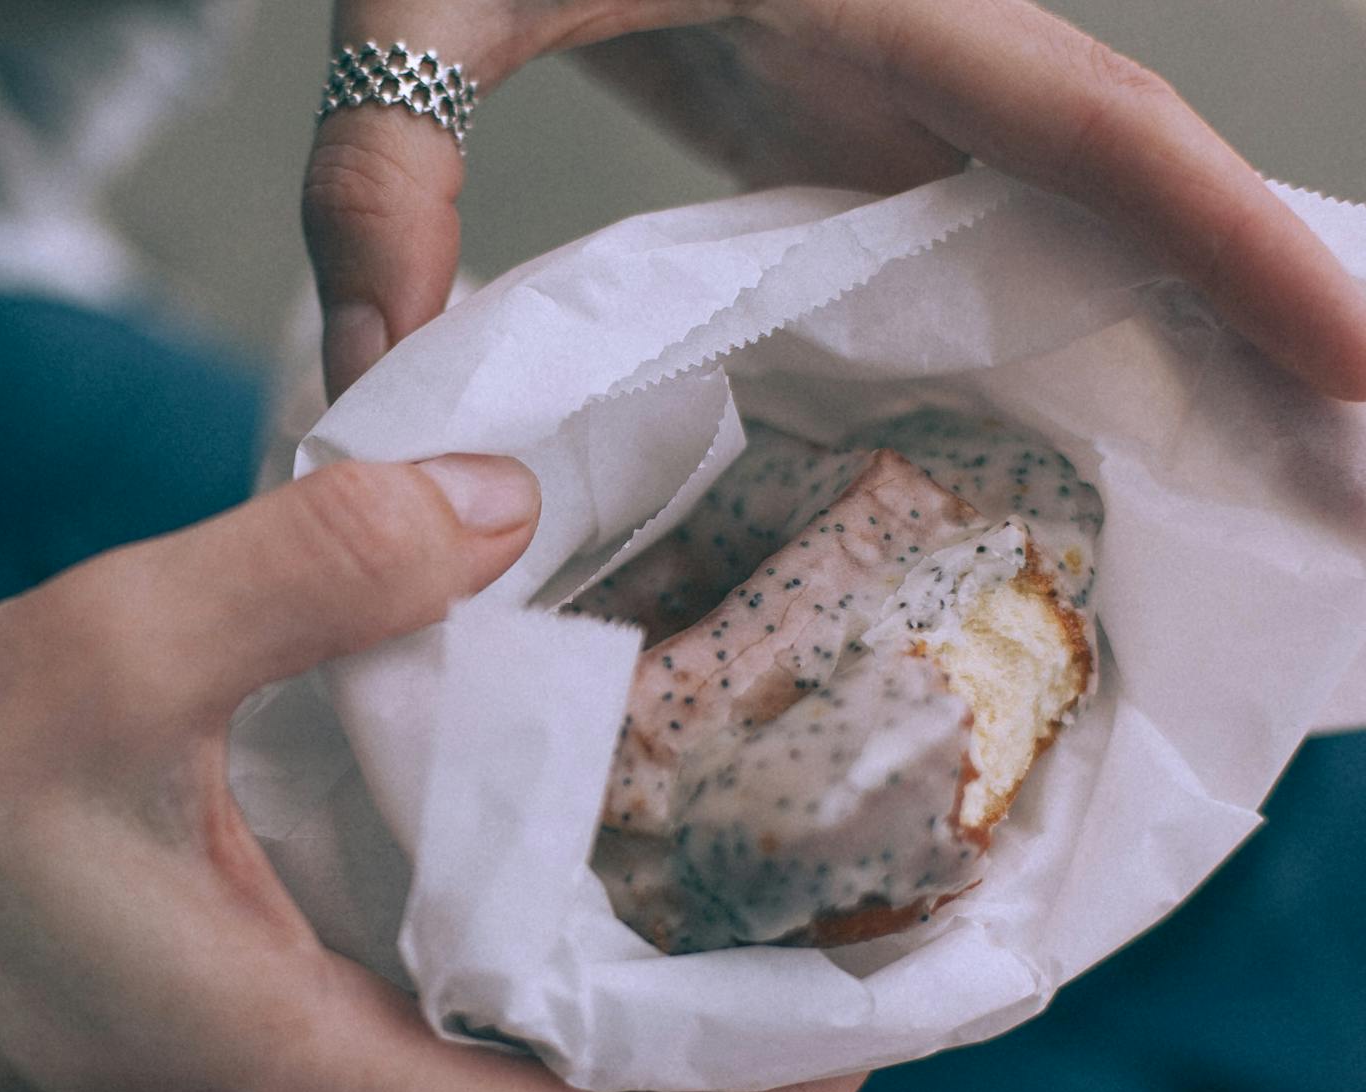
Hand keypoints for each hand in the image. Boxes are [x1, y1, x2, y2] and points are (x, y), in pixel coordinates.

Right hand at [0, 453, 857, 1091]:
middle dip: (727, 1045)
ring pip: (492, 1085)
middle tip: (834, 898)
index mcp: (298, 1071)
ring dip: (615, 1000)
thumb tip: (500, 502)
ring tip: (715, 857)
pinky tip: (520, 840)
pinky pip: (407, 1039)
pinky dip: (500, 964)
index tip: (881, 1008)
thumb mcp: (109, 648)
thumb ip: (318, 567)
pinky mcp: (208, 1051)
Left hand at [305, 0, 1365, 401]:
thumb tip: (381, 385)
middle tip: (1344, 486)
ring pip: (1081, 206)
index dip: (1237, 246)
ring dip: (1185, 329)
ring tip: (1265, 478)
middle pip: (1135, 183)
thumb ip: (391, 184)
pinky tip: (1085, 421)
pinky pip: (986, 221)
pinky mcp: (840, 115)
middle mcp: (915, 36)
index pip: (1091, 128)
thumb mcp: (422, 6)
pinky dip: (1066, 314)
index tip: (1361, 362)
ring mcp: (888, 78)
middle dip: (1258, 318)